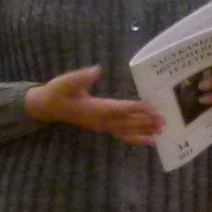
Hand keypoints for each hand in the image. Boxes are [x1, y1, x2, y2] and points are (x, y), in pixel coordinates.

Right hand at [25, 66, 163, 146]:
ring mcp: (101, 126)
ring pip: (126, 131)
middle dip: (145, 122)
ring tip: (161, 132)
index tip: (151, 107)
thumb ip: (81, 77)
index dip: (134, 108)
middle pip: (126, 123)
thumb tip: (96, 71)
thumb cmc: (57, 91)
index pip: (117, 109)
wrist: (47, 107)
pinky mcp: (103, 127)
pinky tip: (150, 141)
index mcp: (92, 109)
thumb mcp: (65, 81)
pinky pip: (122, 135)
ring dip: (144, 131)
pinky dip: (137, 139)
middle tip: (163, 120)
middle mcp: (99, 121)